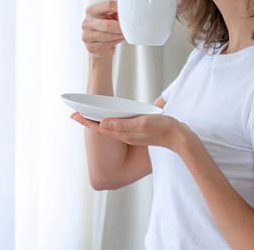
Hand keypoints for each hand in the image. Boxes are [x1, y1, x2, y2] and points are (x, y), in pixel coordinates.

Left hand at [70, 111, 190, 151]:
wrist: (179, 138)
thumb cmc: (162, 129)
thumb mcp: (141, 124)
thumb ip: (122, 125)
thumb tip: (103, 123)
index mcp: (124, 134)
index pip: (100, 127)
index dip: (86, 121)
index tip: (73, 115)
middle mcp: (125, 136)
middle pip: (102, 128)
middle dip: (89, 122)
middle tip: (76, 114)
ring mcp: (131, 135)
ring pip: (110, 129)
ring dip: (98, 122)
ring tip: (88, 115)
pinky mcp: (138, 133)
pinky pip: (119, 128)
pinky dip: (110, 123)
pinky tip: (109, 119)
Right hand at [81, 0, 129, 57]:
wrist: (99, 45)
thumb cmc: (106, 27)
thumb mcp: (111, 14)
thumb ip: (118, 3)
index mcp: (91, 10)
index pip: (108, 5)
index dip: (120, 7)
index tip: (129, 11)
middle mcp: (87, 21)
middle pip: (107, 25)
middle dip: (120, 28)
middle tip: (129, 28)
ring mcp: (86, 35)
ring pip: (108, 36)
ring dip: (119, 36)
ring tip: (124, 34)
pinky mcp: (90, 47)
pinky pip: (106, 45)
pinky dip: (114, 43)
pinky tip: (117, 40)